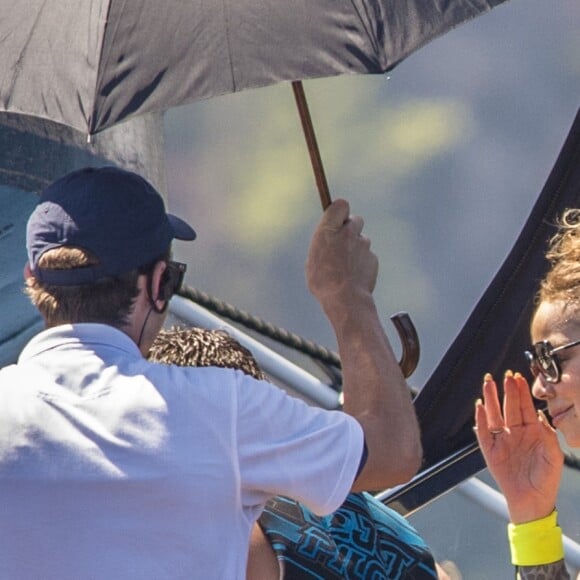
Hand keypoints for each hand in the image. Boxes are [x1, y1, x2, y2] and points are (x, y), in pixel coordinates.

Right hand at [306, 199, 377, 310]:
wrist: (345, 299)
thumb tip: (328, 243)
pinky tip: (355, 276)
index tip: (337, 218)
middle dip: (351, 228)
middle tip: (343, 242)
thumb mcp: (312, 261)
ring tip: (346, 266)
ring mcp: (363, 244)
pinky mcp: (373, 258)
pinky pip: (368, 255)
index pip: (340, 205)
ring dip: (356, 248)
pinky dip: (363, 262)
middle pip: (355, 219)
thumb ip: (323, 246)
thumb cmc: (323, 282)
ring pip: (362, 239)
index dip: (339, 211)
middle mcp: (347, 233)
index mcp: (328, 231)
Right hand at [474, 372, 562, 522]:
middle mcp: (515, 433)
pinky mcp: (490, 451)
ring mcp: (502, 441)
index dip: (521, 392)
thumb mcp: (554, 457)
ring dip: (491, 399)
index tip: (519, 378)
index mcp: (532, 432)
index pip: (525, 407)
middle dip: (506, 390)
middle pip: (509, 406)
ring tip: (487, 383)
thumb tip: (540, 417)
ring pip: (494, 414)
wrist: (532, 502)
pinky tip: (480, 407)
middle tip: (504, 375)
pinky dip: (481, 419)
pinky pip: (484, 432)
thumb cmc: (546, 481)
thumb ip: (549, 436)